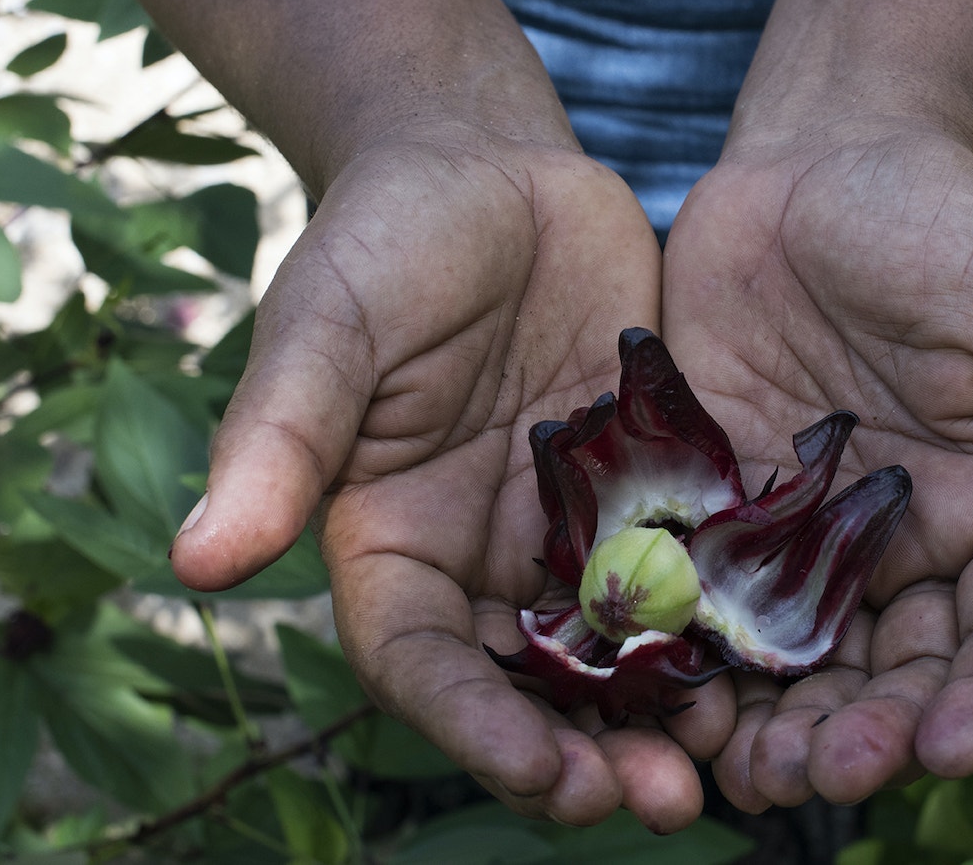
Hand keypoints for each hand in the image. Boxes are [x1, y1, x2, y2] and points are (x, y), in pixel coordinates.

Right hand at [168, 132, 709, 830]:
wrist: (489, 171)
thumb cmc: (385, 241)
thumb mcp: (328, 330)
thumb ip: (279, 443)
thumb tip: (196, 565)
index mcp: (391, 545)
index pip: (423, 664)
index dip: (476, 726)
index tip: (544, 773)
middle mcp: (481, 561)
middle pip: (530, 686)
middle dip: (588, 753)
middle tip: (659, 802)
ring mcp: (572, 533)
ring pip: (620, 650)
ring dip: (668, 715)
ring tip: (730, 764)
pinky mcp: (649, 493)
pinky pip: (690, 571)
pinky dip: (724, 624)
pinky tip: (776, 658)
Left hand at [658, 129, 972, 810]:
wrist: (812, 169)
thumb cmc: (943, 225)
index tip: (949, 746)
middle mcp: (906, 552)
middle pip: (899, 675)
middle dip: (867, 736)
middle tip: (821, 776)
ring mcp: (804, 544)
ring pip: (801, 667)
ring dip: (777, 729)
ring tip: (746, 772)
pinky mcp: (714, 518)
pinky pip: (704, 607)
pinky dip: (691, 663)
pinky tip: (666, 701)